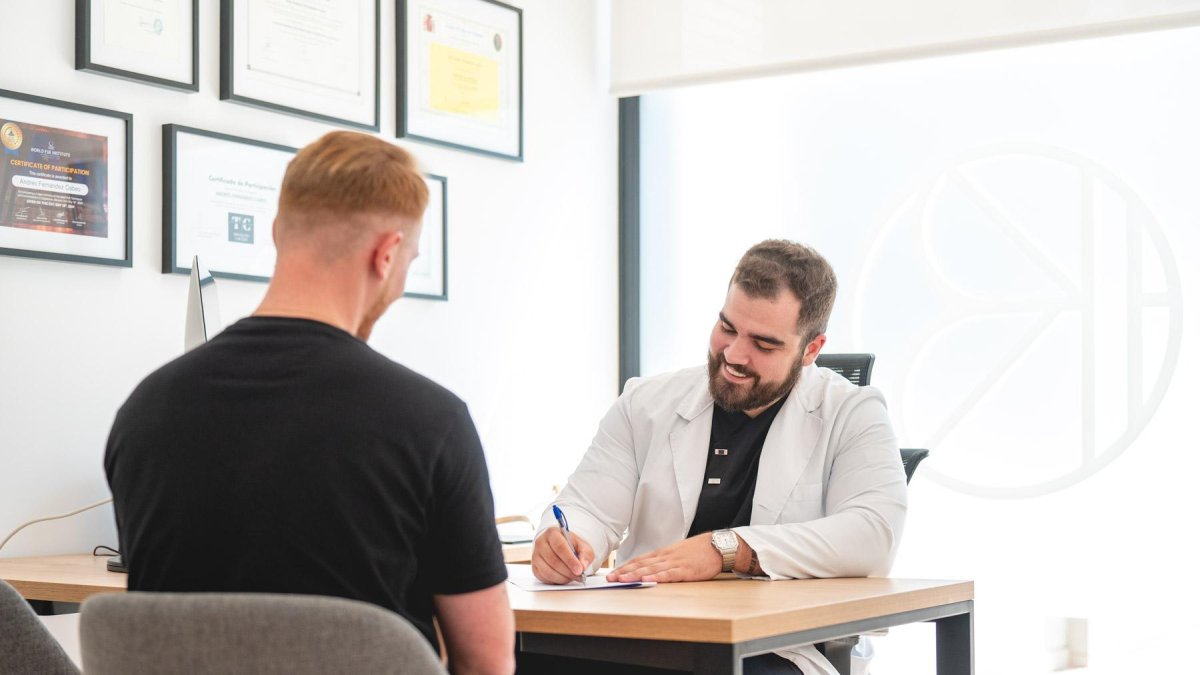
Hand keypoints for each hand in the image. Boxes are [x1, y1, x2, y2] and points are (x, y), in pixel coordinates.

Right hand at [531, 528, 594, 583]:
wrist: (560, 546)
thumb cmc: (571, 545)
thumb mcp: (582, 546)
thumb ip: (585, 554)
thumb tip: (583, 566)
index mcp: (552, 533)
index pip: (560, 547)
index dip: (570, 560)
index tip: (579, 570)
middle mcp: (541, 543)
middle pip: (553, 560)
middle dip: (568, 571)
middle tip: (578, 576)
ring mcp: (535, 556)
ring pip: (547, 571)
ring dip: (562, 577)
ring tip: (572, 577)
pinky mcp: (534, 567)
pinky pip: (544, 578)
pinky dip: (556, 581)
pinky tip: (564, 577)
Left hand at [606, 533, 721, 582]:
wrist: (716, 546)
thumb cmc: (697, 552)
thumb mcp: (676, 554)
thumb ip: (663, 561)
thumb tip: (648, 569)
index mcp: (662, 553)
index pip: (639, 560)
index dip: (624, 567)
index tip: (612, 573)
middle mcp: (665, 557)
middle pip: (641, 564)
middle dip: (624, 572)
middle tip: (609, 578)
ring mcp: (674, 563)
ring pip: (651, 569)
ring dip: (634, 575)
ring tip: (621, 580)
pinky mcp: (685, 570)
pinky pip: (668, 574)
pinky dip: (656, 577)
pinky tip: (646, 580)